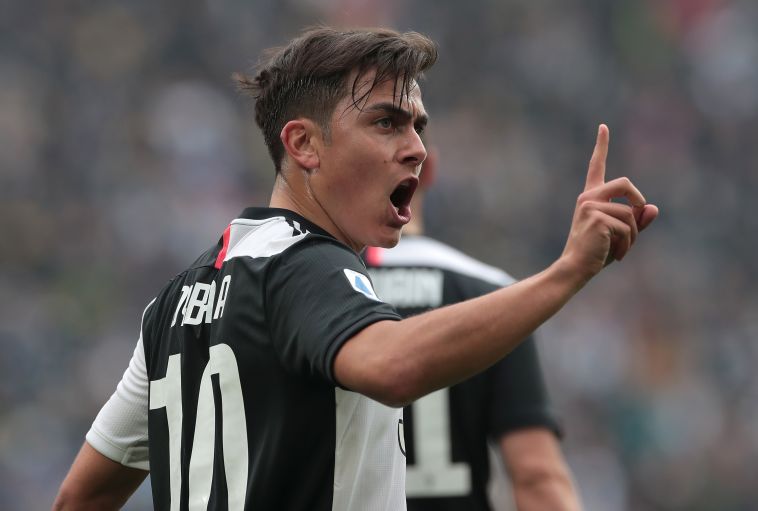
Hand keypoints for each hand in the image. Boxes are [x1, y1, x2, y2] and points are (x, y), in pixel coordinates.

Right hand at [561, 124, 657, 280]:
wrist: (574, 268)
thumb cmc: (595, 254)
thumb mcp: (621, 235)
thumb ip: (637, 222)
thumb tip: (653, 208)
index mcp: (590, 198)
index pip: (596, 167)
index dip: (601, 146)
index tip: (603, 126)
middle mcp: (588, 197)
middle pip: (626, 184)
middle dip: (639, 202)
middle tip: (638, 221)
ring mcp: (590, 206)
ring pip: (631, 213)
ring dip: (633, 236)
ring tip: (620, 250)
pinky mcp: (596, 217)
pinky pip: (627, 227)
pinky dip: (627, 244)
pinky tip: (615, 255)